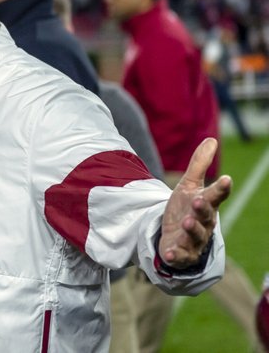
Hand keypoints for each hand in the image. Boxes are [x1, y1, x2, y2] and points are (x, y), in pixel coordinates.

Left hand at [158, 138, 231, 268]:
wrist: (176, 237)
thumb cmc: (186, 209)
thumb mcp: (189, 185)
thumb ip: (199, 165)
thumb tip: (211, 139)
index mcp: (206, 204)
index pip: (216, 195)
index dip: (221, 188)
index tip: (226, 179)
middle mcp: (204, 223)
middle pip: (207, 215)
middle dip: (203, 208)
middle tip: (199, 200)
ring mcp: (193, 240)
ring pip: (195, 235)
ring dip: (191, 229)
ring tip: (185, 221)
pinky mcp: (181, 254)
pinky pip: (180, 256)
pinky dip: (176, 255)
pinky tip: (170, 253)